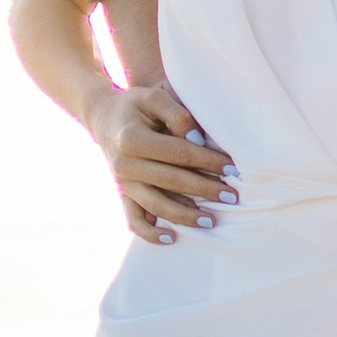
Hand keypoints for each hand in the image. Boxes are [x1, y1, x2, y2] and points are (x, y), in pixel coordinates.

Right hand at [87, 78, 236, 243]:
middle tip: (232, 197)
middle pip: (171, 181)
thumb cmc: (136, 105)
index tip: (233, 168)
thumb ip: (177, 115)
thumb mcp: (154, 98)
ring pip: (156, 205)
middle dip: (205, 190)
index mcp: (132, 139)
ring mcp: (122, 183)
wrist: (104, 117)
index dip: (207, 161)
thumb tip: (197, 140)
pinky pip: (134, 220)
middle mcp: (125, 165)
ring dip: (185, 216)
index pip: (178, 154)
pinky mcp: (122, 194)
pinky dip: (150, 233)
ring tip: (211, 221)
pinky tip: (171, 238)